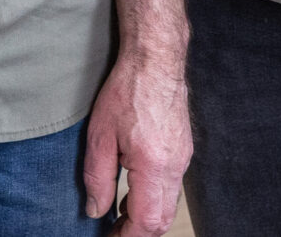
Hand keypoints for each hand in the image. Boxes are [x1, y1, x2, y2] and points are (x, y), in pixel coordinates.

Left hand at [81, 47, 190, 234]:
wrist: (156, 60)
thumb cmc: (128, 90)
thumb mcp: (100, 136)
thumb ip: (97, 178)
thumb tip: (96, 211)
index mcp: (154, 165)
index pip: (146, 222)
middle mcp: (175, 166)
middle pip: (161, 220)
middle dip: (137, 232)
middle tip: (113, 231)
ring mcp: (183, 159)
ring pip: (168, 206)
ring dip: (145, 217)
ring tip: (118, 213)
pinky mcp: (184, 151)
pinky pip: (171, 188)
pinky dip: (153, 199)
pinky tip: (132, 190)